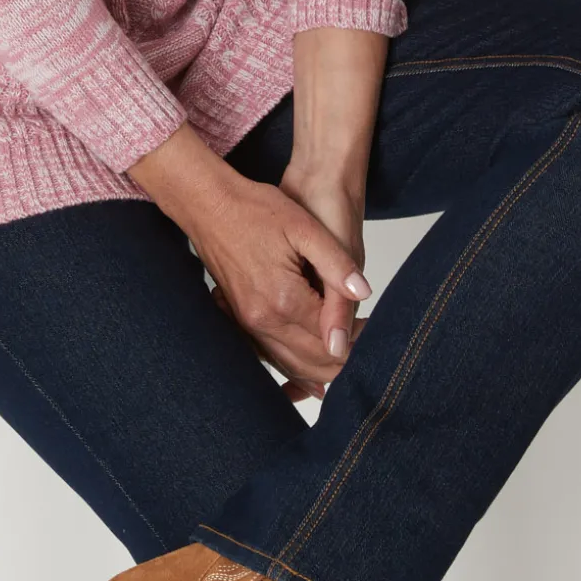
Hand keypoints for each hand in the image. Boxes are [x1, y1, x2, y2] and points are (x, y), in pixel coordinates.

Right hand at [190, 166, 371, 402]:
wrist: (206, 203)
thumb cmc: (253, 209)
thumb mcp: (304, 227)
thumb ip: (337, 265)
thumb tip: (364, 294)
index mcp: (284, 300)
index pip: (333, 341)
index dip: (358, 338)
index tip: (373, 326)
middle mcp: (263, 320)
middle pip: (313, 361)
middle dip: (343, 359)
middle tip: (364, 343)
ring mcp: (247, 322)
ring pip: (291, 365)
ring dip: (320, 369)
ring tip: (345, 355)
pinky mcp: (239, 317)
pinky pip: (269, 355)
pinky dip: (292, 368)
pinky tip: (307, 377)